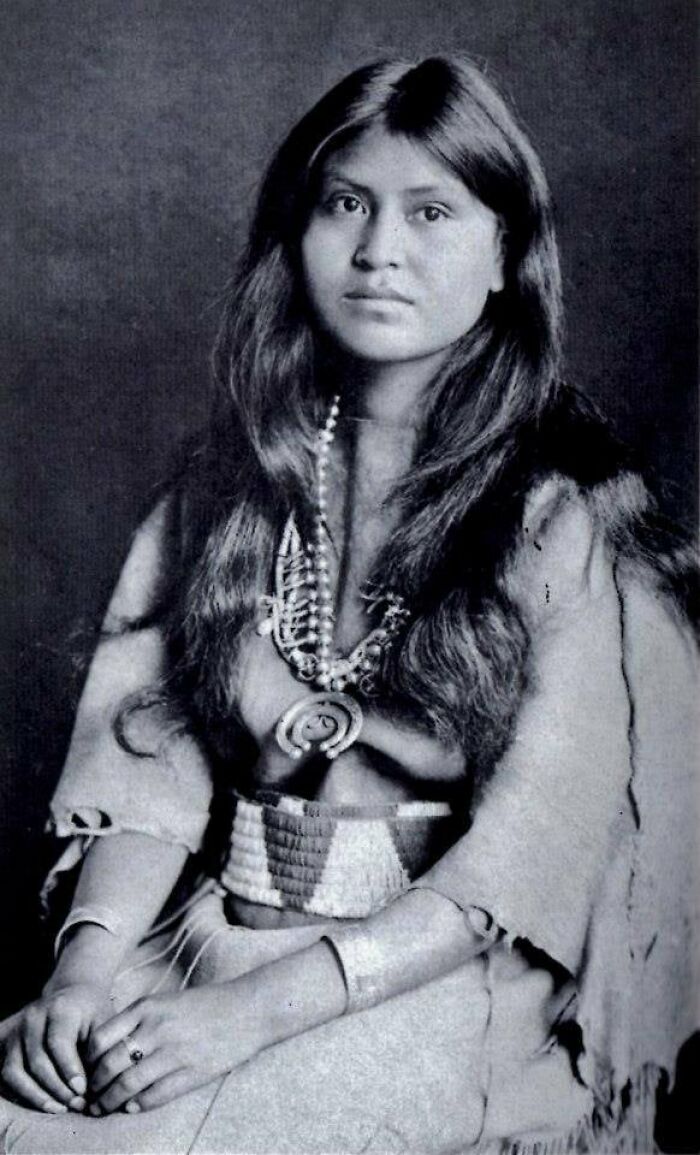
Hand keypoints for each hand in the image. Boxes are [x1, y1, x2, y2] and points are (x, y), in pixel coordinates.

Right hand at [0, 982, 108, 1112]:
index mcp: (60, 1008)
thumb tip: (95, 1086)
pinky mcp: (6, 1042)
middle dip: (57, 1088)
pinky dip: (20, 1093)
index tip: (82, 1091)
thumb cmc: (92, 1014)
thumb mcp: (103, 1023)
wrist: (73, 994)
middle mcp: (33, 1017)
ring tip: (59, 1108)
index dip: (69, 1070)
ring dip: (36, 1095)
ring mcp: (16, 1030)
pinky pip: (5, 1075)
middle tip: (76, 1104)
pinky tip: (43, 1102)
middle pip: (36, 1060)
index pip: (58, 1043)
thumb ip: (100, 1050)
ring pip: (14, 1071)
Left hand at [85, 985, 263, 1113]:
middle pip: (109, 1066)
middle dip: (94, 1088)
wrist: (248, 1009)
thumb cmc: (205, 1005)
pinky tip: (132, 1108)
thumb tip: (108, 1049)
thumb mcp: (166, 1002)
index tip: (86, 1072)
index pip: (100, 1039)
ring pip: (128, 1085)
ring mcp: (174, 1052)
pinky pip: (155, 1096)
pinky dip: (138, 1105)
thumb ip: (138, 1020)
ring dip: (110, 1102)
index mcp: (147, 1008)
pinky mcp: (191, 1072)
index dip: (87, 1062)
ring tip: (104, 1109)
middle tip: (90, 1098)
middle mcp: (156, 1029)